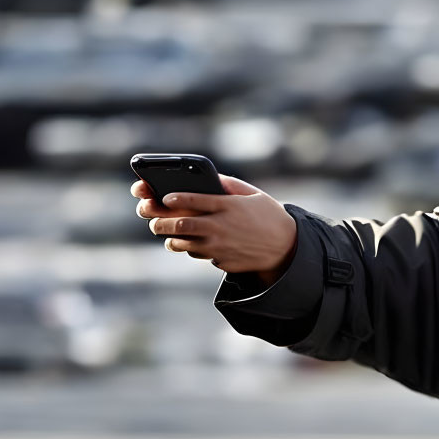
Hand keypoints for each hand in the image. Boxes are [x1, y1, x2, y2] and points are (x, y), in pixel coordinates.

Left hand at [131, 174, 297, 283]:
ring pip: (184, 244)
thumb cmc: (268, 216)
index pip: (194, 200)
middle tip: (154, 220)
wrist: (285, 247)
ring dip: (172, 238)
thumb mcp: (253, 195)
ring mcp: (219, 246)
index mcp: (228, 206)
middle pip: (181, 224)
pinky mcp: (220, 260)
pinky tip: (192, 245)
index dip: (175, 198)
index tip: (164, 197)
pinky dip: (192, 250)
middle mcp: (221, 226)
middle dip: (161, 222)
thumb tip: (209, 178)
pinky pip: (199, 255)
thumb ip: (229, 185)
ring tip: (168, 234)